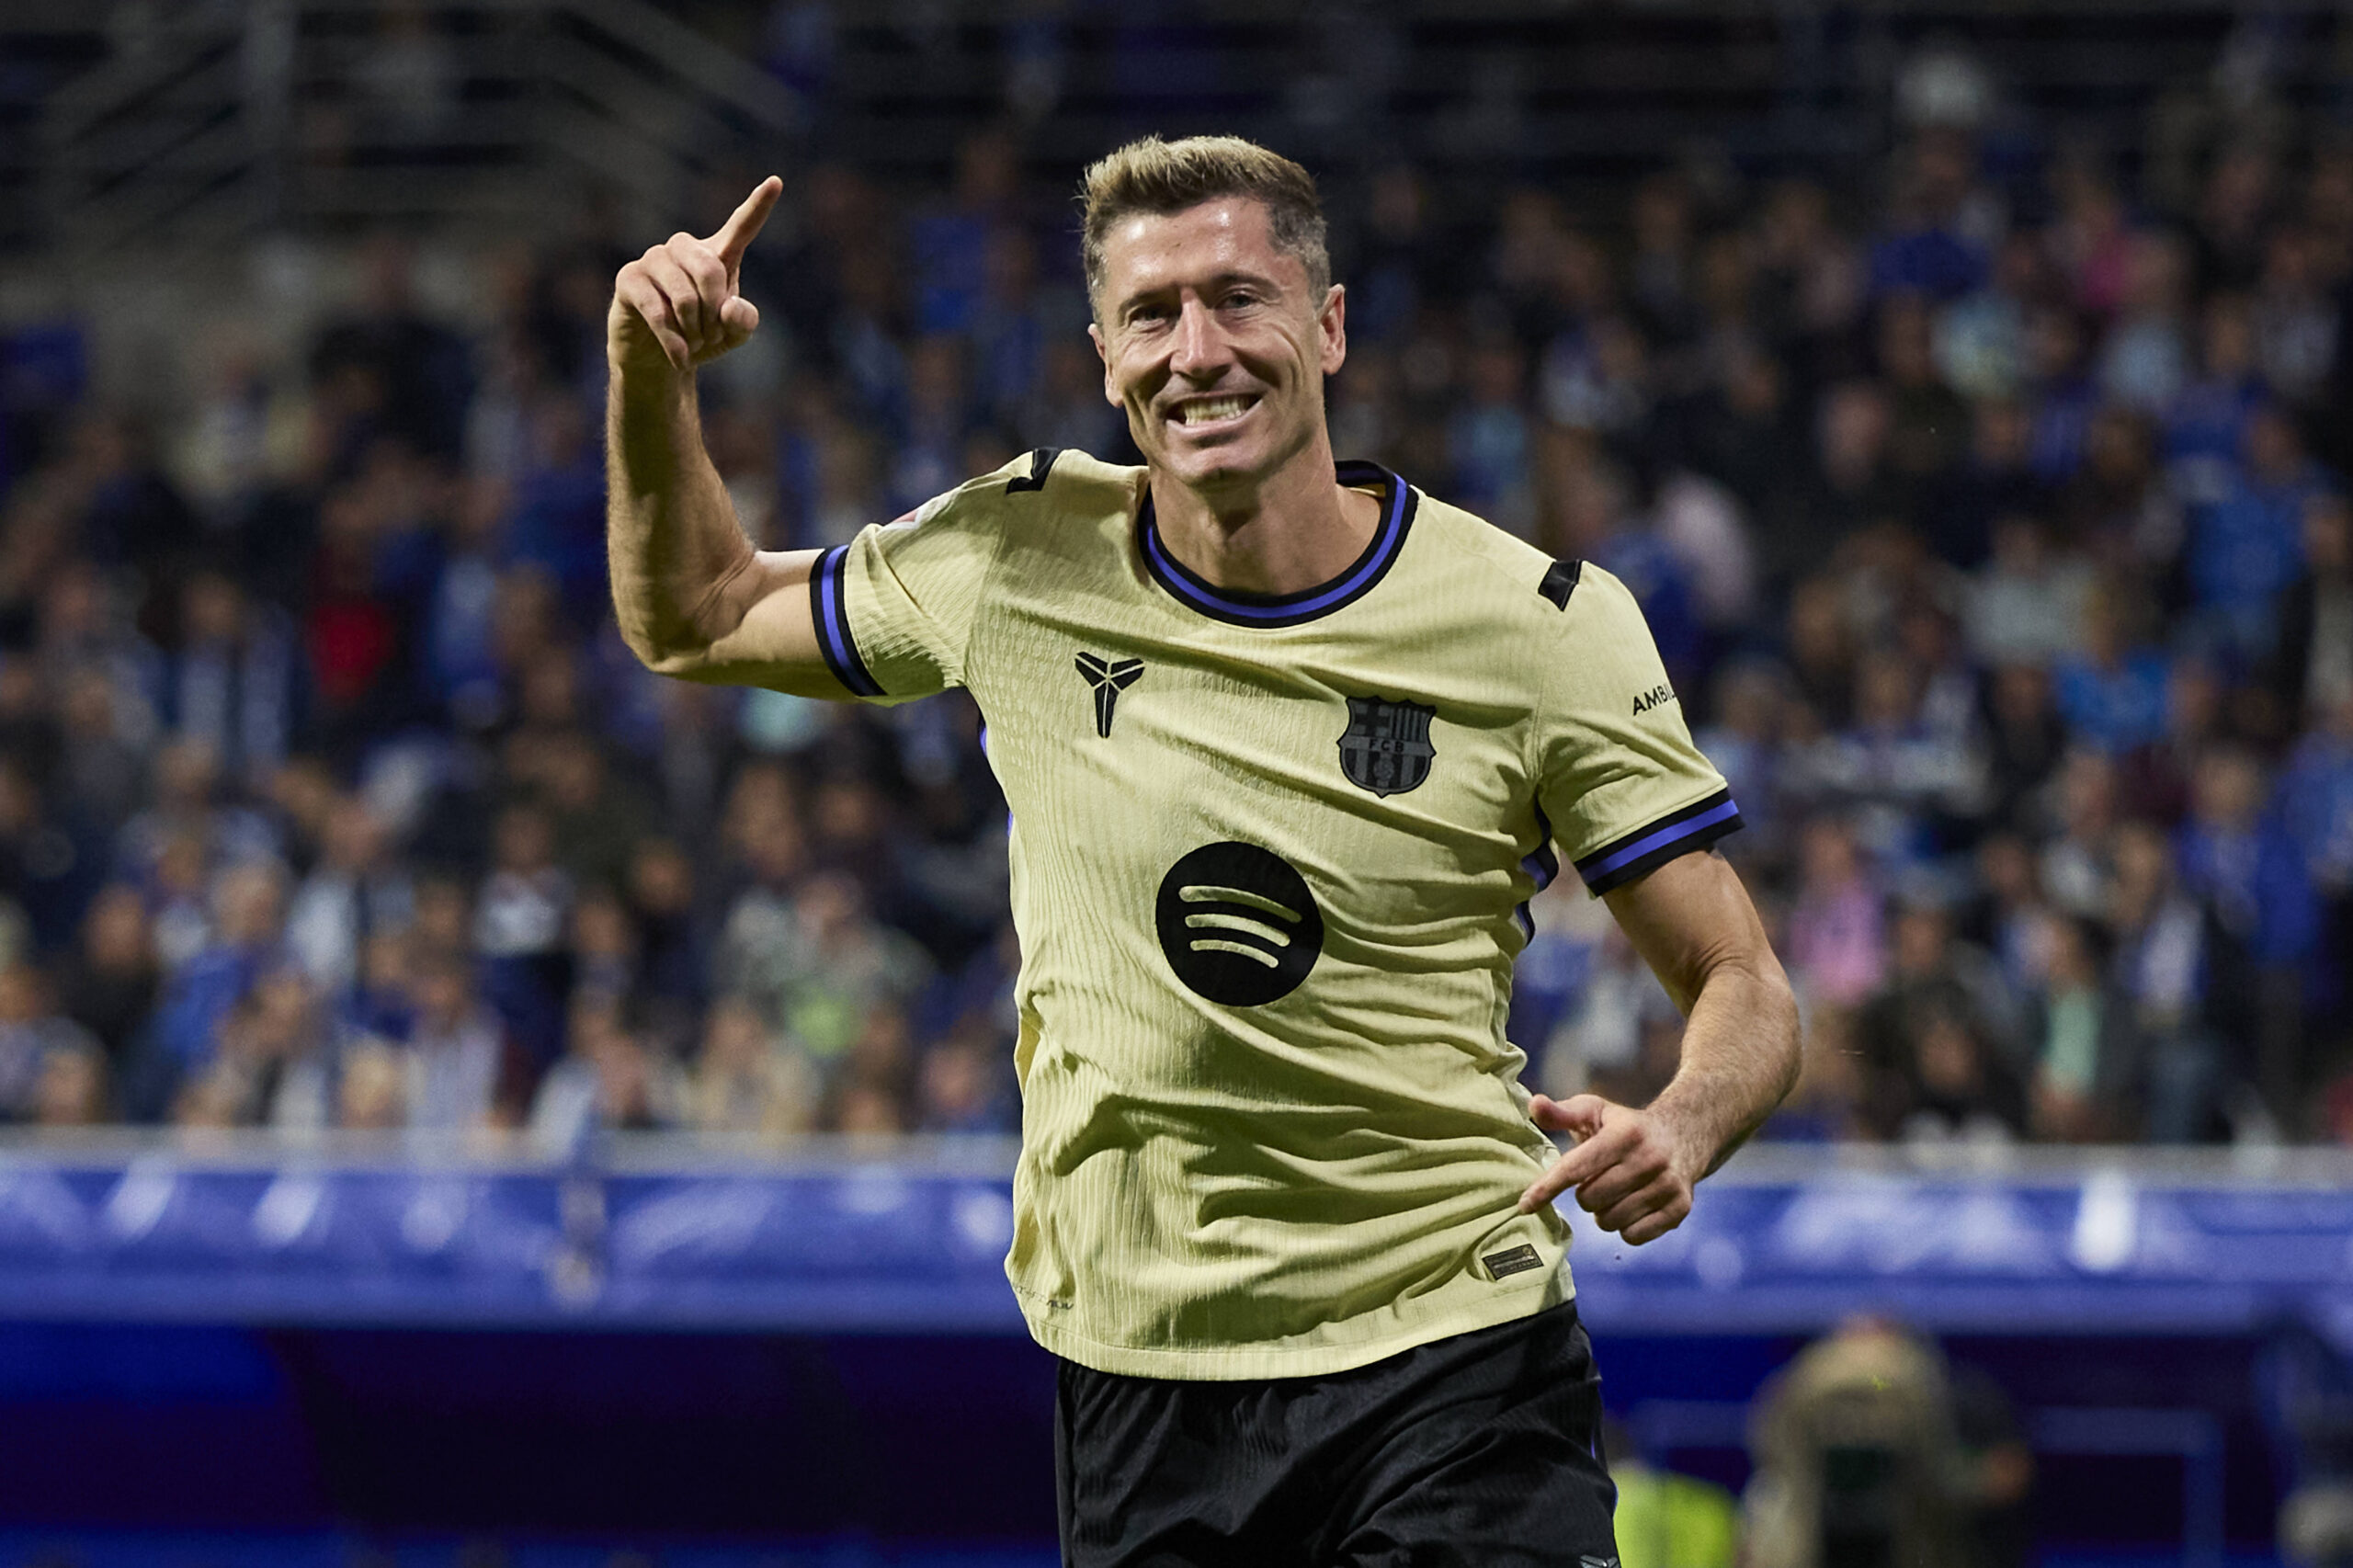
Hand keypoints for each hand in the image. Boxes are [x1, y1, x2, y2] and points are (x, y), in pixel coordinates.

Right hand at [609, 176, 781, 376]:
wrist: (660, 359)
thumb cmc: (700, 338)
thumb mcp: (733, 335)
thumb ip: (743, 320)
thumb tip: (728, 306)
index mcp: (717, 255)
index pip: (741, 226)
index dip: (759, 206)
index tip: (777, 182)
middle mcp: (684, 249)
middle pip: (710, 270)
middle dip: (714, 311)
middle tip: (712, 335)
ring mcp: (654, 259)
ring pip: (683, 295)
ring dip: (694, 329)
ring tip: (694, 343)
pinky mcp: (629, 278)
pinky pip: (657, 311)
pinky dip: (674, 340)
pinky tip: (680, 356)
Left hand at [1517, 1092, 1700, 1243]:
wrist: (1685, 1134)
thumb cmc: (1626, 1126)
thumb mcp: (1595, 1111)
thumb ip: (1561, 1113)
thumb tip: (1533, 1104)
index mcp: (1625, 1134)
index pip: (1576, 1168)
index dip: (1547, 1188)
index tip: (1525, 1205)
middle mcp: (1649, 1159)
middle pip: (1589, 1200)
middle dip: (1585, 1195)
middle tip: (1597, 1180)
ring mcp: (1668, 1185)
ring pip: (1610, 1222)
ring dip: (1604, 1212)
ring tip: (1617, 1192)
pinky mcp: (1680, 1208)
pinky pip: (1633, 1237)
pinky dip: (1626, 1227)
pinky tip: (1634, 1206)